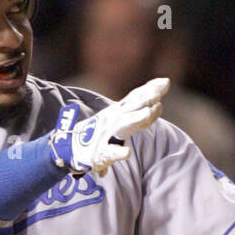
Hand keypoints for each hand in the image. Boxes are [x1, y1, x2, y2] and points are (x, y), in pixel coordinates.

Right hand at [48, 78, 168, 177]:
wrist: (69, 149)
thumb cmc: (97, 134)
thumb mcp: (115, 119)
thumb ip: (136, 113)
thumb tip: (158, 106)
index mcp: (117, 112)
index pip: (135, 97)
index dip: (150, 89)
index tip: (165, 82)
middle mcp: (113, 119)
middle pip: (133, 106)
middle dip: (147, 98)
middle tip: (161, 90)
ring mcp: (107, 134)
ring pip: (124, 124)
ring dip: (137, 118)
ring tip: (149, 112)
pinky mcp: (101, 153)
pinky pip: (111, 152)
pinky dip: (118, 152)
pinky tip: (127, 153)